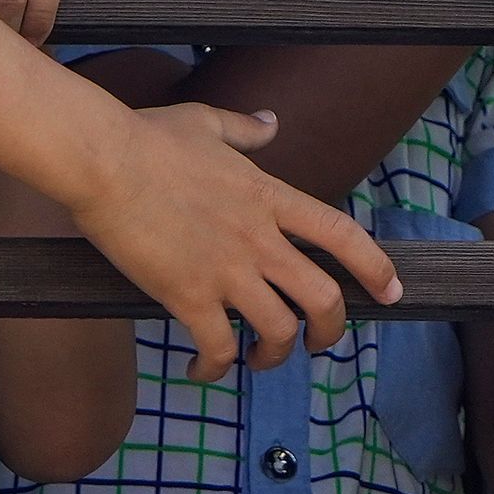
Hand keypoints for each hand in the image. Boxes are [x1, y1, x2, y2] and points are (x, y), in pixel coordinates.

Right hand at [65, 104, 403, 378]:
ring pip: (279, 331)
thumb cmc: (147, 137)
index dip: (375, 268)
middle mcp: (259, 239)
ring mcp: (226, 271)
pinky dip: (215, 368)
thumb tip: (271, 123)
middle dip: (331, 331)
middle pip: (324, 298)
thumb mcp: (207, 122)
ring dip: (274, 355)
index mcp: (269, 198)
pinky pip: (218, 348)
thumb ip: (246, 130)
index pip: (342, 236)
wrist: (102, 160)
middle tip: (319, 344)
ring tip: (257, 359)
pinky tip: (202, 370)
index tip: (390, 291)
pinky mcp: (188, 296)